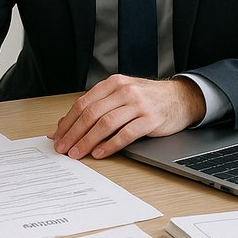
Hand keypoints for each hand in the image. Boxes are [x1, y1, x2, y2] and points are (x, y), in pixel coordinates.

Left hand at [50, 75, 205, 159]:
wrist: (180, 98)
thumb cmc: (147, 99)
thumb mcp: (121, 95)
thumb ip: (97, 107)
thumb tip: (66, 125)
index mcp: (113, 84)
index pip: (83, 103)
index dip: (68, 122)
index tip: (57, 137)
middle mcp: (124, 91)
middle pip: (91, 114)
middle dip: (73, 133)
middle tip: (63, 148)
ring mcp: (138, 104)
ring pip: (105, 124)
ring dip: (88, 141)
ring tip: (78, 153)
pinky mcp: (150, 119)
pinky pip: (125, 134)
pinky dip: (110, 145)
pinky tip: (100, 153)